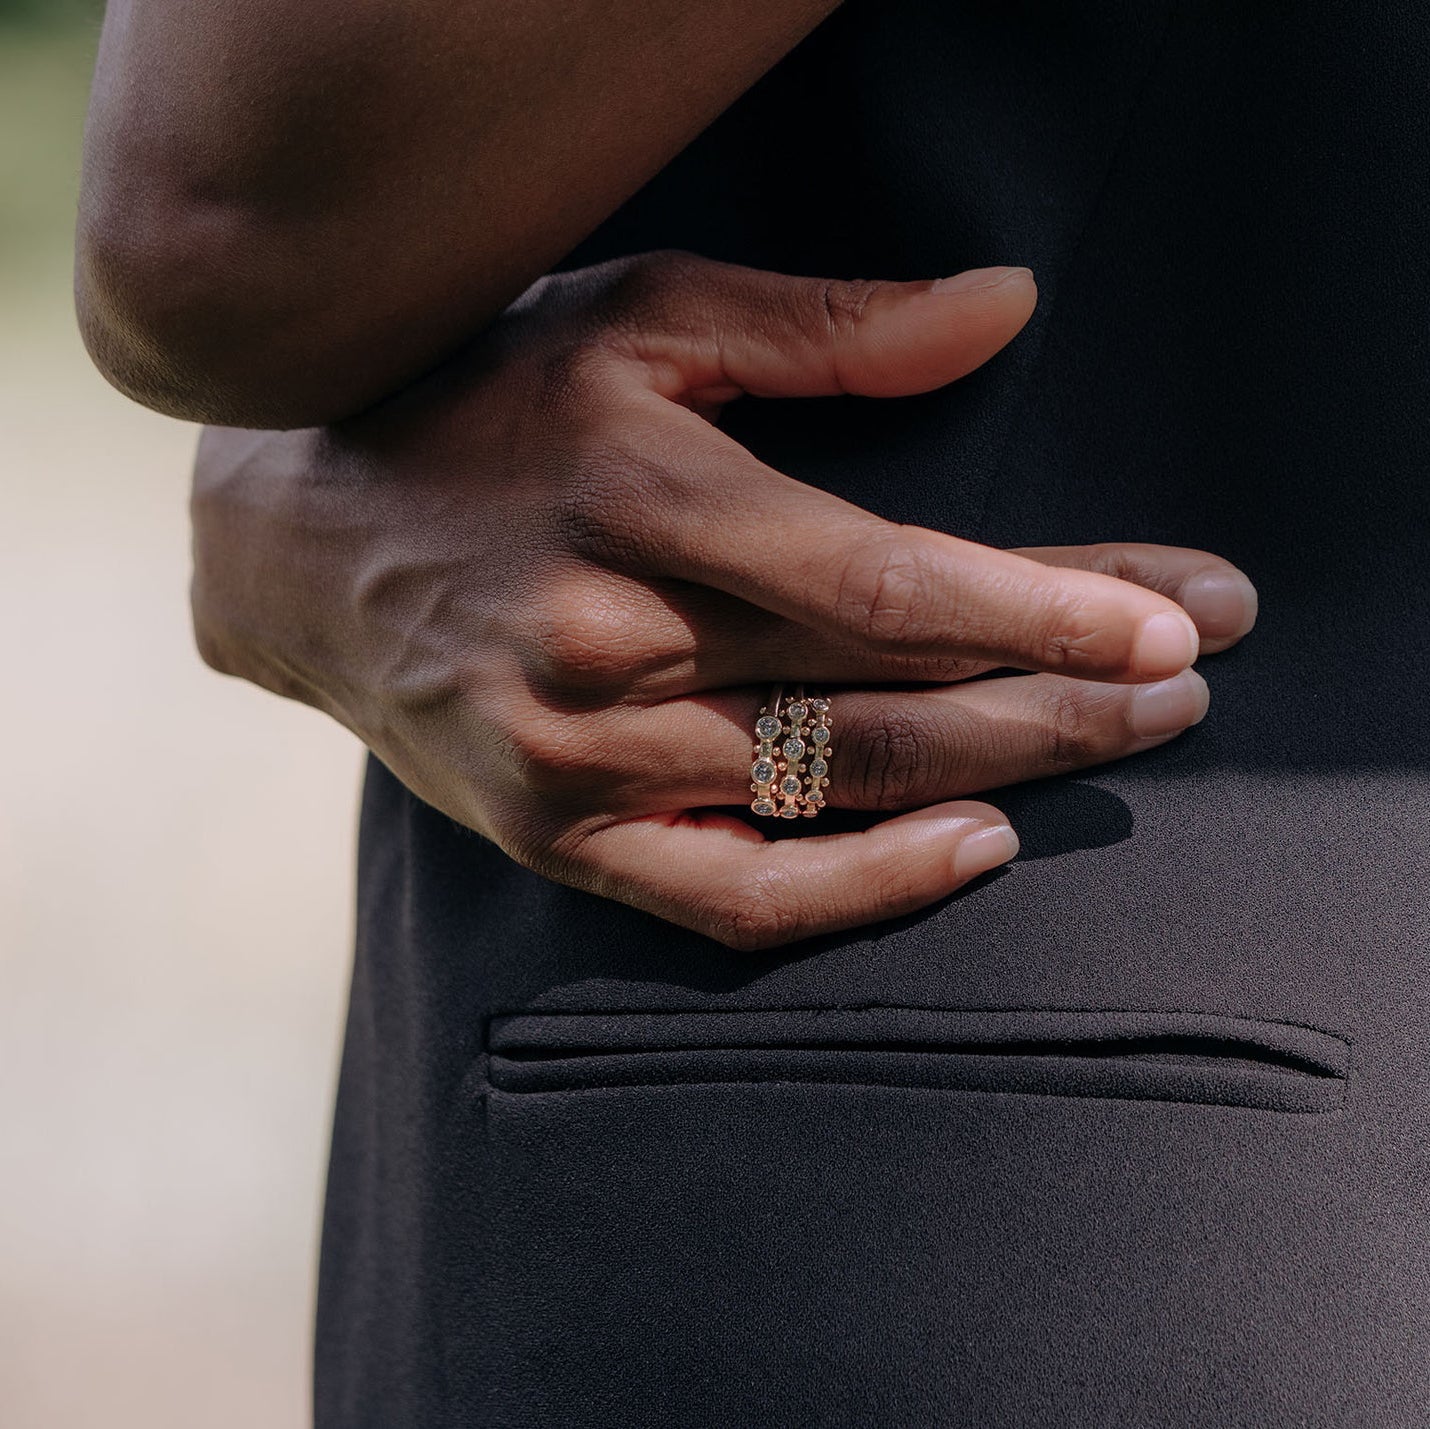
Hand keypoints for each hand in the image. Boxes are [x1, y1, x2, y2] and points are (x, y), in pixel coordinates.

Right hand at [192, 252, 1256, 948]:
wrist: (301, 543)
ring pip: (834, 787)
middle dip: (1061, 689)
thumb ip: (828, 327)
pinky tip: (970, 850)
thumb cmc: (478, 408)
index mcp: (640, 499)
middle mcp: (607, 644)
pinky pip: (731, 899)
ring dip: (1000, 770)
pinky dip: (861, 892)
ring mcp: (578, 760)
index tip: (1177, 618)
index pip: (884, 578)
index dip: (1045, 605)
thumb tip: (1005, 308)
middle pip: (885, 690)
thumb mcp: (639, 320)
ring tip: (1119, 741)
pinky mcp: (555, 836)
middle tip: (1184, 685)